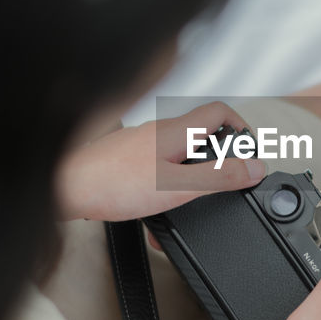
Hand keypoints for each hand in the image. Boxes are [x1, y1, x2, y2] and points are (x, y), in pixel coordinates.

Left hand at [56, 101, 266, 221]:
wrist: (66, 189)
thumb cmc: (113, 184)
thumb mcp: (177, 186)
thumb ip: (218, 176)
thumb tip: (254, 168)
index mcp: (176, 131)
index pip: (220, 111)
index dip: (242, 125)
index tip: (251, 147)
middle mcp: (158, 131)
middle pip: (200, 132)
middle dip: (219, 155)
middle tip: (228, 177)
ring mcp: (140, 144)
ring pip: (177, 152)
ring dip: (191, 174)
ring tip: (193, 200)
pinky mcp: (125, 159)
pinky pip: (157, 166)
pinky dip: (168, 184)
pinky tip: (160, 208)